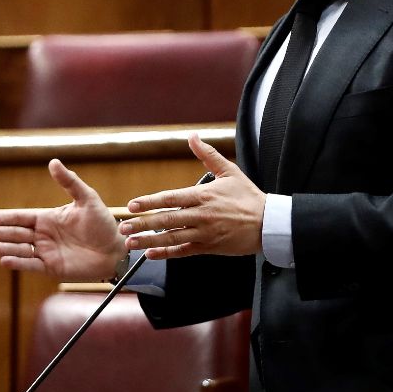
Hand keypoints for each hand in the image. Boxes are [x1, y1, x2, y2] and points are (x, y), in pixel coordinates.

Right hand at [0, 159, 124, 280]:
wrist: (117, 249)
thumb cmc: (103, 223)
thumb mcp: (87, 199)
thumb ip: (69, 182)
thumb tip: (53, 162)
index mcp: (47, 218)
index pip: (19, 217)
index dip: (2, 218)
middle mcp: (43, 236)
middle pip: (14, 234)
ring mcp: (46, 252)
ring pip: (18, 250)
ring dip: (1, 248)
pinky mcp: (52, 268)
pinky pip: (32, 265)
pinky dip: (18, 262)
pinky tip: (4, 260)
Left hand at [119, 134, 265, 259]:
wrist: (268, 224)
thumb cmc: (248, 197)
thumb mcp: (229, 171)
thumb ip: (208, 155)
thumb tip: (193, 136)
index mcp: (202, 196)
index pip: (170, 198)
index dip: (149, 202)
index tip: (132, 205)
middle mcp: (201, 216)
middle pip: (166, 220)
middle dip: (142, 224)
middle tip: (124, 227)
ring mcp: (204, 233)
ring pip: (171, 238)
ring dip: (149, 241)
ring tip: (131, 243)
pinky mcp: (209, 247)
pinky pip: (184, 251)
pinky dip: (166, 254)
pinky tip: (151, 254)